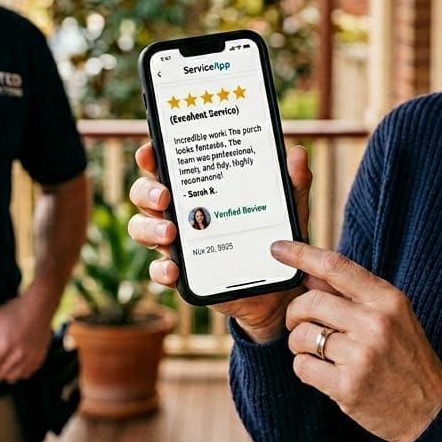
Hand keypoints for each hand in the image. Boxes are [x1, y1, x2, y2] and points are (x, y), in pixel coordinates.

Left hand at [0, 292, 52, 383]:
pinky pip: (28, 373)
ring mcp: (29, 357)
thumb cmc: (15, 310)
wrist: (40, 306)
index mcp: (3, 346)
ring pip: (14, 377)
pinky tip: (16, 367)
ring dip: (6, 374)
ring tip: (3, 368)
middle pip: (0, 375)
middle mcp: (17, 354)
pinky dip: (20, 373)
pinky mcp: (39, 356)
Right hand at [127, 141, 312, 342]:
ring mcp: (179, 243)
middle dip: (147, 191)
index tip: (150, 153)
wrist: (279, 289)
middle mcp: (182, 211)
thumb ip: (293, 181)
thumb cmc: (276, 236)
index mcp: (201, 187)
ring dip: (149, 228)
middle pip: (145, 194)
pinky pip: (158, 270)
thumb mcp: (288, 208)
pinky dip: (160, 269)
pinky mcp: (183, 274)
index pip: (167, 165)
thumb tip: (297, 153)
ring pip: (143, 229)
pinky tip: (174, 269)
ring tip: (169, 232)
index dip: (151, 156)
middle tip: (165, 197)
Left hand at [274, 240, 441, 441]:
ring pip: (301, 336)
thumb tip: (310, 274)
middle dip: (295, 313)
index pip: (335, 267)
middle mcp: (375, 323)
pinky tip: (323, 372)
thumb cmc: (407, 358)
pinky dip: (304, 368)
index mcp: (388, 300)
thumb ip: (351, 294)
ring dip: (299, 344)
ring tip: (317, 352)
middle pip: (309, 302)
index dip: (301, 254)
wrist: (431, 410)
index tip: (278, 248)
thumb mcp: (391, 316)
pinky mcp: (348, 386)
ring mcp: (362, 356)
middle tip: (299, 324)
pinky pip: (302, 366)